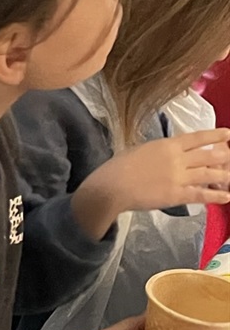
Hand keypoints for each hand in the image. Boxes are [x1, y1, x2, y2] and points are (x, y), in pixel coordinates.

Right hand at [73, 130, 229, 239]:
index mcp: (168, 145)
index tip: (228, 133)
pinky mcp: (177, 195)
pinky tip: (227, 196)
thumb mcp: (141, 149)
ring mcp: (179, 177)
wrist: (112, 186)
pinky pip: (201, 194)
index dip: (215, 136)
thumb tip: (169, 151)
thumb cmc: (119, 166)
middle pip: (209, 155)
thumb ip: (159, 150)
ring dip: (225, 176)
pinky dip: (216, 196)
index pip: (197, 138)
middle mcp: (178, 159)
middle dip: (224, 156)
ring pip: (209, 174)